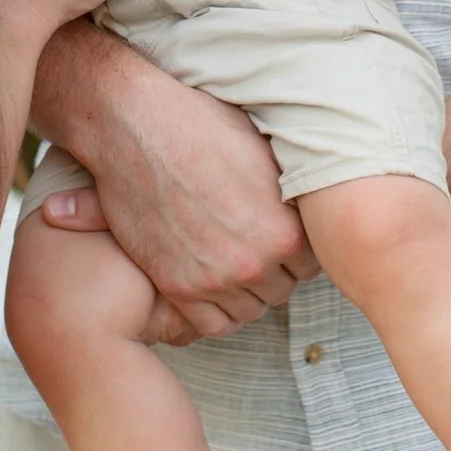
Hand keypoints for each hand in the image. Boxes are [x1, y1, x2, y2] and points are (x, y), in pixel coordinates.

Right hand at [38, 71, 317, 338]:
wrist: (138, 127)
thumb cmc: (203, 126)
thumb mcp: (265, 154)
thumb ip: (290, 195)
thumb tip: (308, 207)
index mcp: (285, 230)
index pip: (312, 264)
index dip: (295, 247)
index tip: (278, 233)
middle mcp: (255, 262)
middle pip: (282, 290)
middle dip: (272, 269)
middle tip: (251, 244)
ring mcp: (214, 279)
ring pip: (249, 310)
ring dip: (245, 292)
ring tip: (230, 262)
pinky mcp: (176, 286)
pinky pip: (211, 324)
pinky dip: (216, 311)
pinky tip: (211, 284)